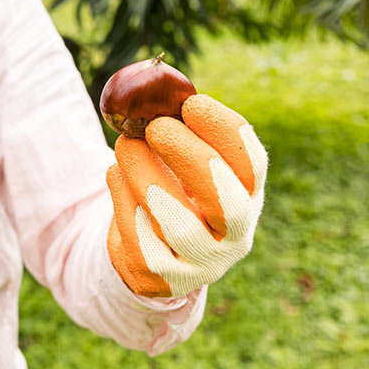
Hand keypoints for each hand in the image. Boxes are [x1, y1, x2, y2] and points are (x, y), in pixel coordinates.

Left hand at [105, 94, 267, 296]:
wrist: (146, 248)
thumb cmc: (171, 185)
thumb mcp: (183, 158)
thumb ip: (178, 129)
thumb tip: (152, 90)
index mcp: (247, 196)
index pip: (252, 165)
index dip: (224, 132)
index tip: (190, 104)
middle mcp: (234, 235)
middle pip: (226, 201)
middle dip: (188, 156)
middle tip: (155, 126)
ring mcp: (200, 263)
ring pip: (174, 221)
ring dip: (143, 172)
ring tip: (125, 145)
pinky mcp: (161, 278)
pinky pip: (139, 237)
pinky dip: (123, 198)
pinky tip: (116, 176)